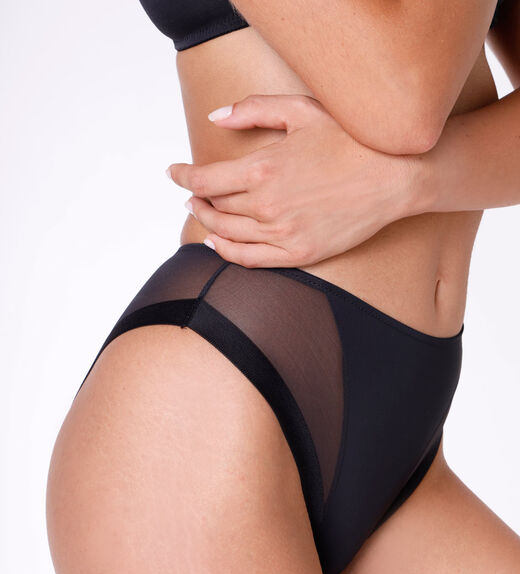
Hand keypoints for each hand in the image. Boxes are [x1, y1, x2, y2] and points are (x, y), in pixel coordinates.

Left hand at [166, 94, 429, 267]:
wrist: (394, 177)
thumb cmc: (350, 140)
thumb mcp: (301, 110)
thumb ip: (252, 110)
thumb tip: (215, 118)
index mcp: (263, 169)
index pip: (205, 179)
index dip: (183, 176)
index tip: (174, 172)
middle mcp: (267, 206)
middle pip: (214, 206)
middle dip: (197, 197)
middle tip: (191, 191)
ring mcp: (283, 233)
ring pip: (226, 234)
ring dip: (206, 222)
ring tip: (201, 211)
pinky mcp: (299, 253)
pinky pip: (248, 259)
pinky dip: (225, 252)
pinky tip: (216, 243)